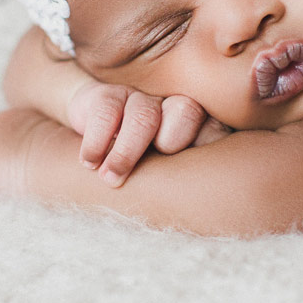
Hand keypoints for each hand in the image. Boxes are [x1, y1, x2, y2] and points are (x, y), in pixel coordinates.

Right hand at [67, 83, 230, 186]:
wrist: (98, 131)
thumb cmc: (144, 162)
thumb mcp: (167, 174)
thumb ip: (185, 180)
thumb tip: (202, 208)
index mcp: (199, 124)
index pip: (213, 131)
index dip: (203, 151)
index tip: (190, 180)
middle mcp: (174, 105)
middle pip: (186, 113)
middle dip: (170, 143)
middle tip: (151, 177)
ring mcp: (142, 98)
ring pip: (143, 116)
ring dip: (126, 153)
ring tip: (110, 179)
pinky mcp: (109, 95)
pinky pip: (106, 111)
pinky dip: (97, 142)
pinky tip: (89, 163)